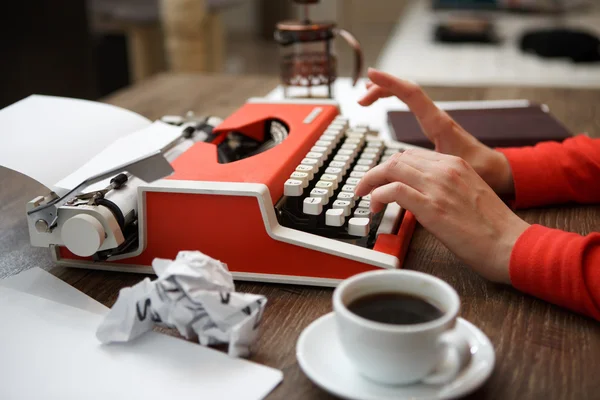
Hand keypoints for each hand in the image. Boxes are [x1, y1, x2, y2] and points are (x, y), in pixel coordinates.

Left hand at [355, 148, 529, 283]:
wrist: (510, 244)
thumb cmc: (492, 228)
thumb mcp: (468, 195)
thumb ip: (443, 188)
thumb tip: (416, 195)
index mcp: (456, 164)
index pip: (411, 155)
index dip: (391, 167)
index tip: (381, 180)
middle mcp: (446, 169)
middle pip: (398, 159)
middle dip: (376, 173)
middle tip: (365, 188)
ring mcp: (438, 187)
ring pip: (392, 169)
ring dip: (372, 183)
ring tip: (366, 199)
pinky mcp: (432, 207)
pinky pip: (394, 190)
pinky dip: (378, 195)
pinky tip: (376, 206)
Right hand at [359, 68, 514, 196]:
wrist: (497, 171)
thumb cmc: (481, 170)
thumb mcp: (453, 169)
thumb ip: (430, 168)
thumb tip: (403, 175)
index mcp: (438, 124)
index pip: (411, 93)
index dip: (389, 83)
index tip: (371, 75)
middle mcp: (436, 118)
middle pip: (405, 91)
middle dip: (381, 89)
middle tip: (361, 98)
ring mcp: (435, 121)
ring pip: (407, 98)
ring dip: (386, 94)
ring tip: (366, 98)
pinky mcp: (434, 128)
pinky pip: (411, 108)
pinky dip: (395, 103)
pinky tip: (385, 110)